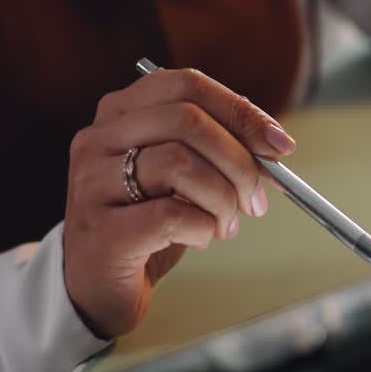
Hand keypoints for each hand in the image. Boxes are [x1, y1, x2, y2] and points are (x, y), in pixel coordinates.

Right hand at [62, 68, 295, 337]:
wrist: (98, 287)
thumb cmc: (148, 225)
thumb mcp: (183, 177)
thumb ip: (219, 150)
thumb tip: (274, 145)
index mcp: (119, 113)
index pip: (186, 84)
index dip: (240, 111)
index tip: (279, 145)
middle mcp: (97, 139)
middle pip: (187, 120)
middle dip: (239, 161)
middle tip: (256, 198)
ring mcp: (91, 183)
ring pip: (179, 164)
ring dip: (222, 199)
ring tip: (225, 224)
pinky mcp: (100, 231)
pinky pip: (171, 216)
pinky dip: (202, 229)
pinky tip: (198, 239)